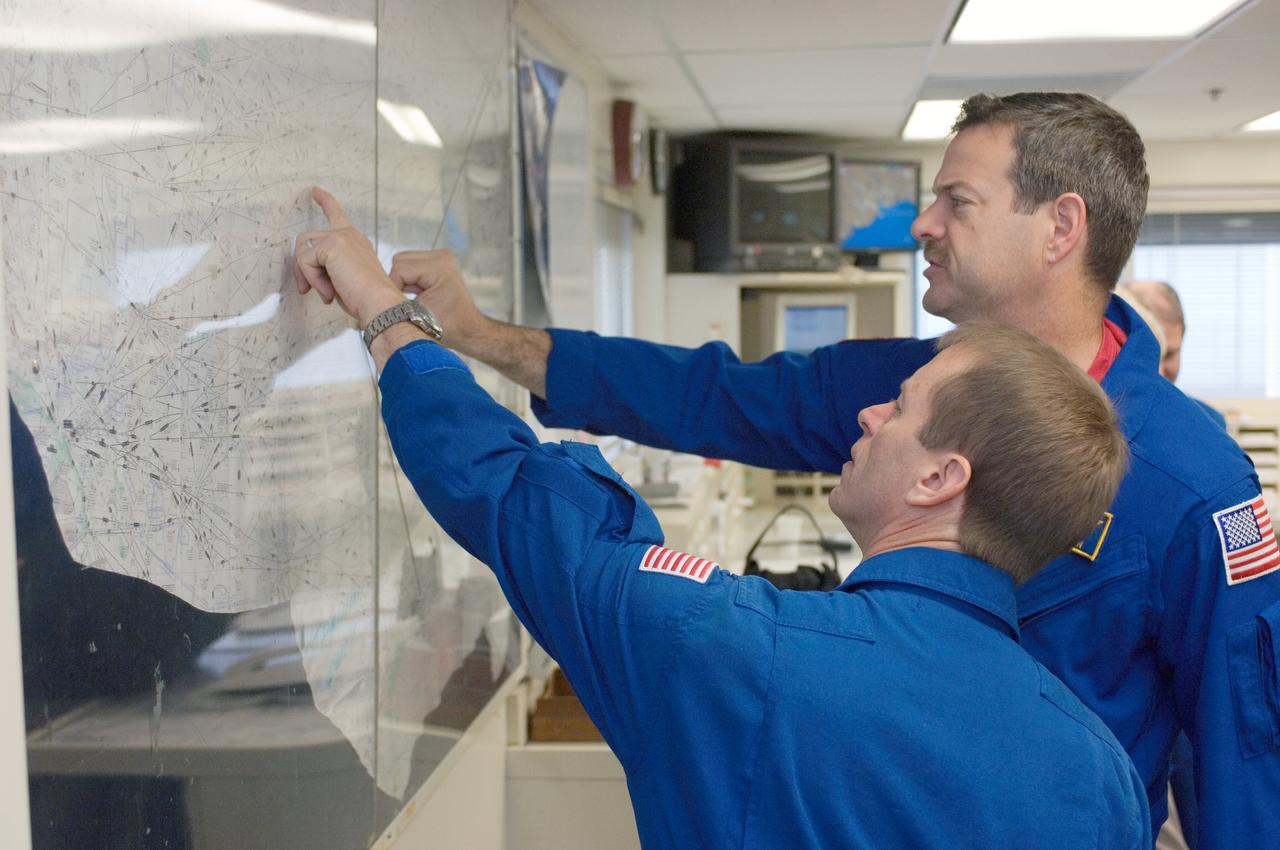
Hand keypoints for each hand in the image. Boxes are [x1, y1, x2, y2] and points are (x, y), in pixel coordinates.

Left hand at [293, 187, 404, 325]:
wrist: (379, 303)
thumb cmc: (366, 298)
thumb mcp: (343, 278)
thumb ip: (328, 267)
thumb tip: (304, 270)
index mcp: (355, 241)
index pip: (337, 216)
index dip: (325, 202)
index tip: (315, 191)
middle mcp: (349, 235)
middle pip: (306, 240)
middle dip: (302, 267)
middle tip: (308, 289)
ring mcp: (341, 237)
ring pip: (304, 252)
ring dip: (309, 275)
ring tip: (327, 292)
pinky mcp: (332, 244)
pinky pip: (305, 261)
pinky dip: (312, 279)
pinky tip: (329, 290)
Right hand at [389, 249, 487, 345]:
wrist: (468, 330)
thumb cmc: (448, 327)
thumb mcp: (416, 315)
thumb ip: (395, 301)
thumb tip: (372, 295)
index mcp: (440, 267)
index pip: (400, 269)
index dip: (393, 289)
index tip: (397, 306)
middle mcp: (442, 256)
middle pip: (400, 261)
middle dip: (398, 283)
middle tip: (405, 302)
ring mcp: (442, 256)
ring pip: (403, 261)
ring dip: (403, 281)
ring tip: (413, 298)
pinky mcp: (439, 261)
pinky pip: (412, 264)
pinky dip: (410, 279)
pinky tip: (417, 293)